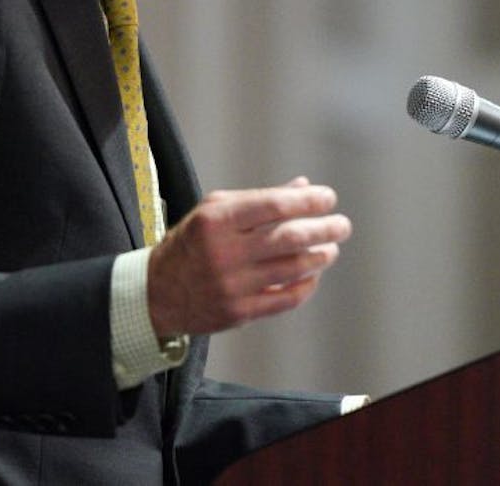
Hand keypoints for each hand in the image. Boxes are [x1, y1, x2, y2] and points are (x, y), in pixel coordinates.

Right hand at [145, 177, 351, 336]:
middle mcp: (224, 252)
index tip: (328, 198)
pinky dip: (306, 285)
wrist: (157, 292)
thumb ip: (259, 199)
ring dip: (320, 257)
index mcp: (217, 220)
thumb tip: (304, 186)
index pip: (273, 205)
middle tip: (342, 225)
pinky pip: (285, 299)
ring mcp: (232, 285)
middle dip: (324, 229)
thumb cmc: (192, 243)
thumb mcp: (214, 210)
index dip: (308, 201)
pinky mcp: (238, 313)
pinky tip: (313, 275)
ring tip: (331, 248)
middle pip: (289, 238)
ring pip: (292, 269)